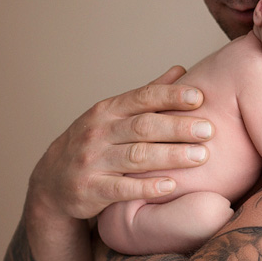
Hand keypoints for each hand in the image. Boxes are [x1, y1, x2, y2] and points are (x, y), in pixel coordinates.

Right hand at [29, 66, 214, 219]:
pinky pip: (121, 189)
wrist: (52, 180)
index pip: (142, 97)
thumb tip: (181, 70)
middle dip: (178, 127)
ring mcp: (93, 161)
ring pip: (136, 157)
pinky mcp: (91, 190)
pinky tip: (171, 186)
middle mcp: (98, 132)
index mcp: (107, 110)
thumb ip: (147, 95)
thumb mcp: (114, 114)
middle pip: (143, 126)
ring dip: (170, 156)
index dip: (170, 96)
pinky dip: (147, 187)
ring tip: (201, 157)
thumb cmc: (95, 142)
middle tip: (209, 130)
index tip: (199, 97)